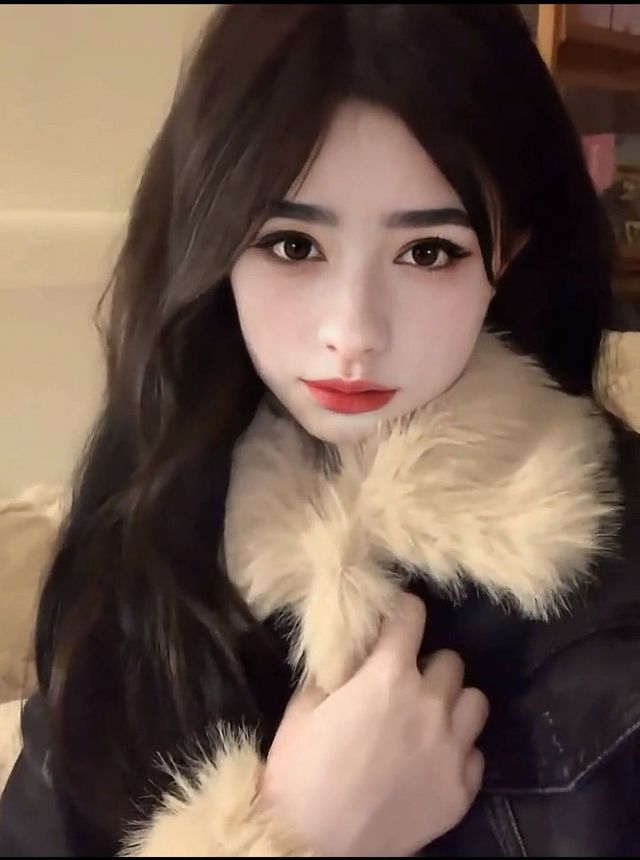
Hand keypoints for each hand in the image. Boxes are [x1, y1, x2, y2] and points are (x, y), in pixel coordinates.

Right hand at [262, 593, 488, 856]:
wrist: (314, 844)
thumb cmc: (301, 770)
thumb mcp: (304, 706)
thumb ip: (337, 670)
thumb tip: (354, 650)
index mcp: (388, 676)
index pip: (412, 617)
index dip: (403, 612)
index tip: (396, 617)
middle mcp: (430, 704)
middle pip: (451, 660)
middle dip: (428, 664)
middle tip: (406, 681)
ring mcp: (452, 749)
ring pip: (474, 701)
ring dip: (452, 703)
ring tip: (430, 717)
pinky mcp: (463, 789)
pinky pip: (476, 753)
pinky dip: (458, 750)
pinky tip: (432, 760)